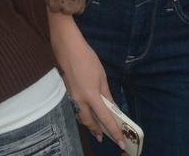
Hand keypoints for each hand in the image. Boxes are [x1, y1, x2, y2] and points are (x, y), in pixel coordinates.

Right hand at [54, 26, 126, 148]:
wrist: (68, 48)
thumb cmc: (87, 59)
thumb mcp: (101, 76)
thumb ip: (107, 94)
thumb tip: (112, 107)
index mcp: (91, 95)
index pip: (105, 118)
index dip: (114, 130)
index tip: (121, 141)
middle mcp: (79, 100)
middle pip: (89, 121)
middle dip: (97, 131)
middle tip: (103, 138)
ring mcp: (71, 97)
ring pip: (80, 117)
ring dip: (89, 124)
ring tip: (95, 130)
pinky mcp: (67, 93)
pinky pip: (76, 109)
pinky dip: (82, 115)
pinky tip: (86, 114)